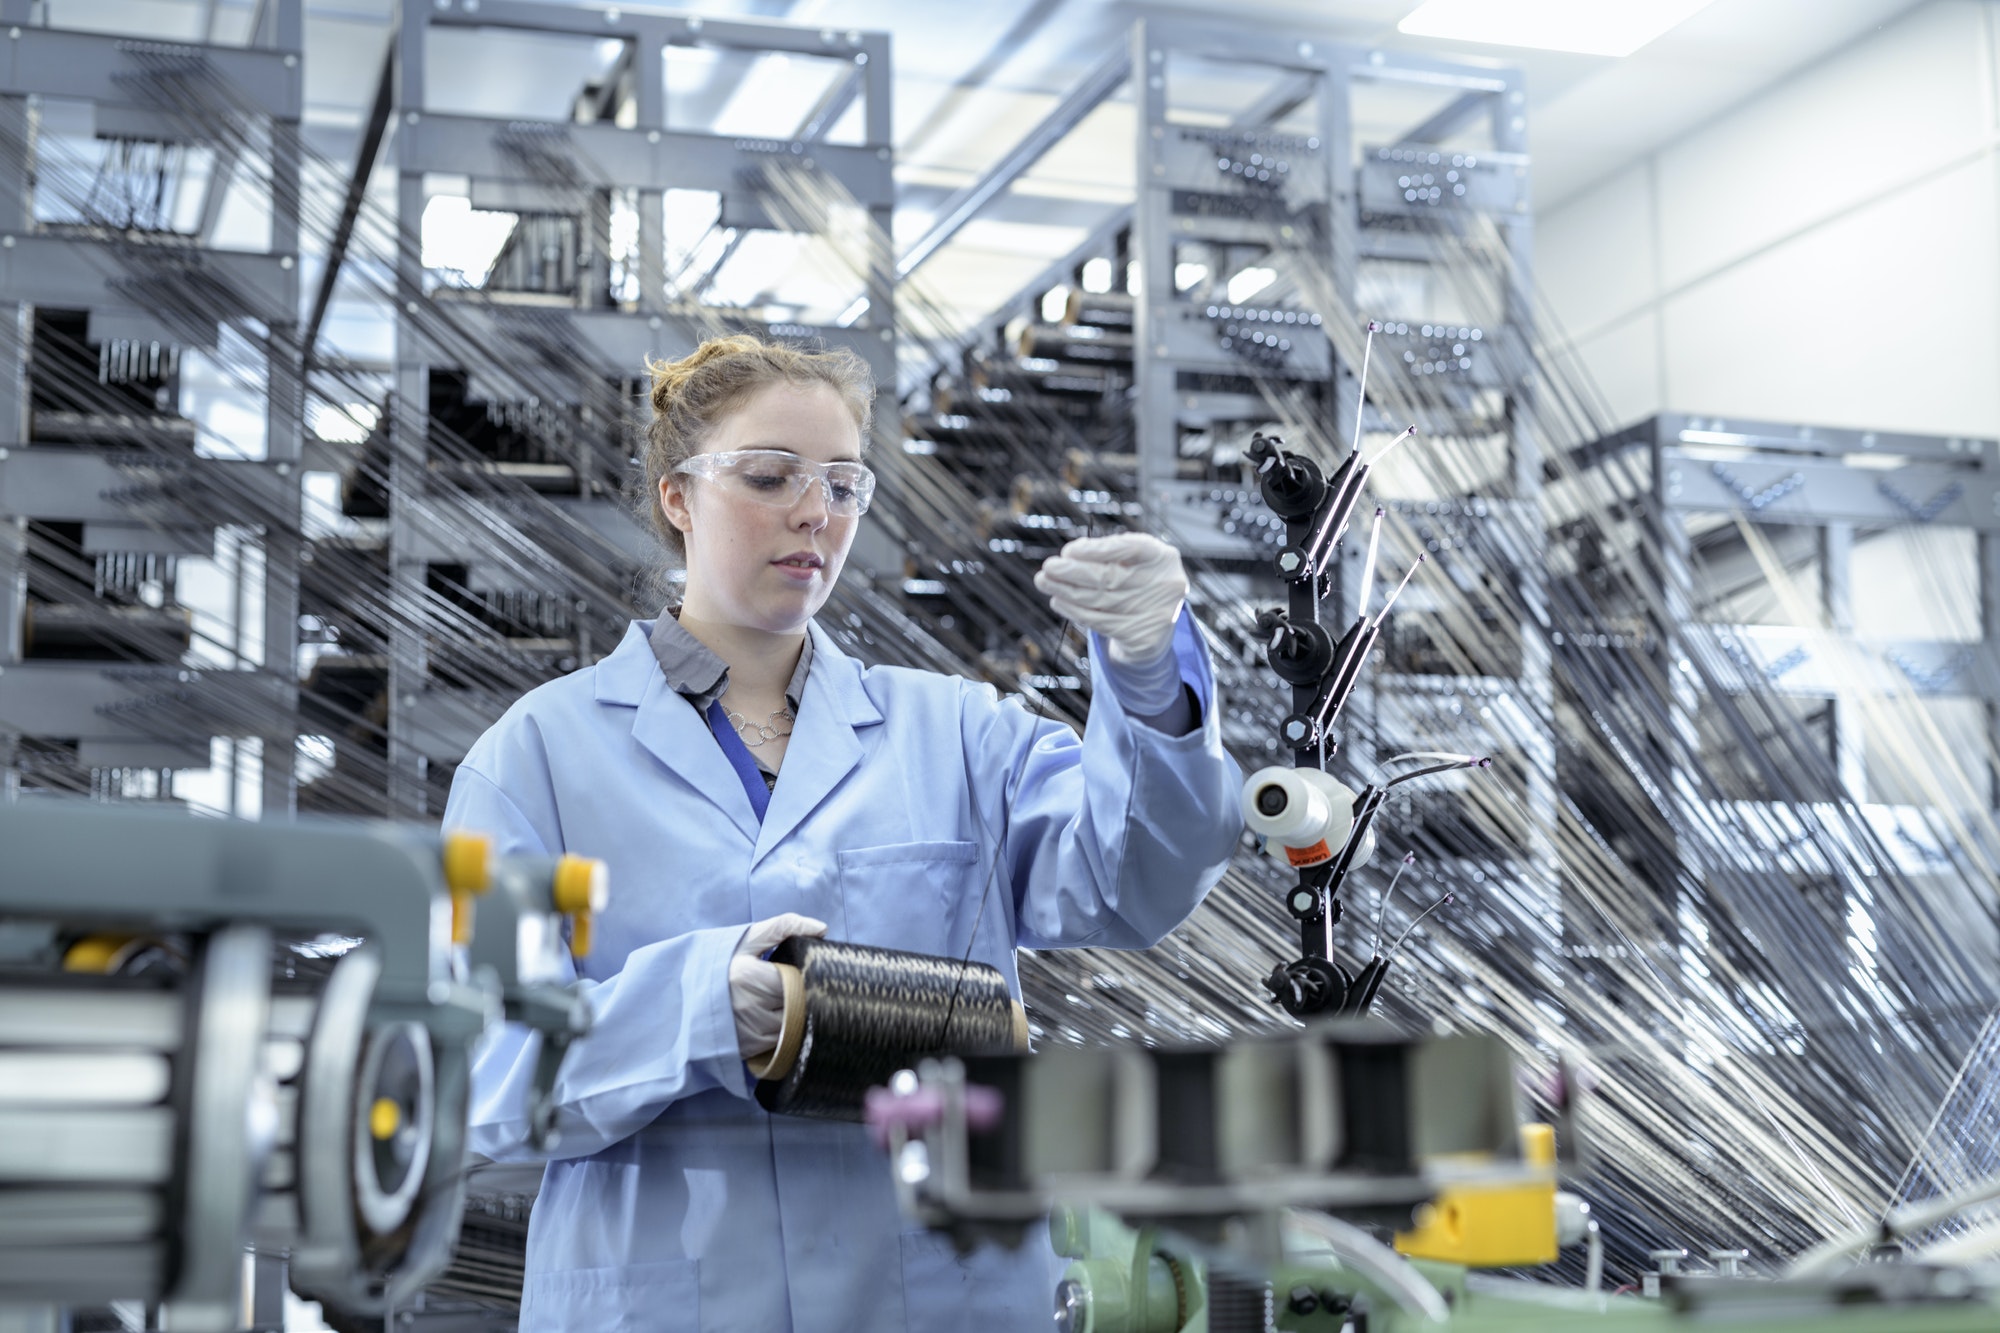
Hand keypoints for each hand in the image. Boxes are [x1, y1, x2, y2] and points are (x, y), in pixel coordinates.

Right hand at [729, 912, 825, 1058]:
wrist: (687, 999)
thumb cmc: (721, 964)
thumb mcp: (747, 940)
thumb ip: (783, 927)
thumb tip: (822, 928)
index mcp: (749, 976)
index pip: (797, 980)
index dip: (803, 976)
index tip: (800, 971)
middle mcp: (749, 1007)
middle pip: (798, 1004)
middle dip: (802, 995)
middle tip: (795, 987)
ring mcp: (749, 1031)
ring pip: (794, 1025)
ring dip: (796, 1014)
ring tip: (784, 1001)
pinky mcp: (750, 1048)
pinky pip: (783, 1041)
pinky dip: (786, 1030)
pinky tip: (776, 1017)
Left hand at [1033, 533, 1187, 665]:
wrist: (1154, 630)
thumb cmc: (1136, 584)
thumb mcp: (1130, 562)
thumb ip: (1107, 553)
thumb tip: (1072, 553)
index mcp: (1163, 557)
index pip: (1131, 548)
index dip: (1099, 549)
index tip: (1069, 550)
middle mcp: (1166, 585)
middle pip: (1111, 577)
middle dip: (1074, 572)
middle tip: (1048, 567)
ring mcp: (1157, 614)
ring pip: (1101, 600)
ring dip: (1067, 591)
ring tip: (1044, 581)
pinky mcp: (1143, 638)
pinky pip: (1100, 622)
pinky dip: (1074, 611)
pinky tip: (1057, 601)